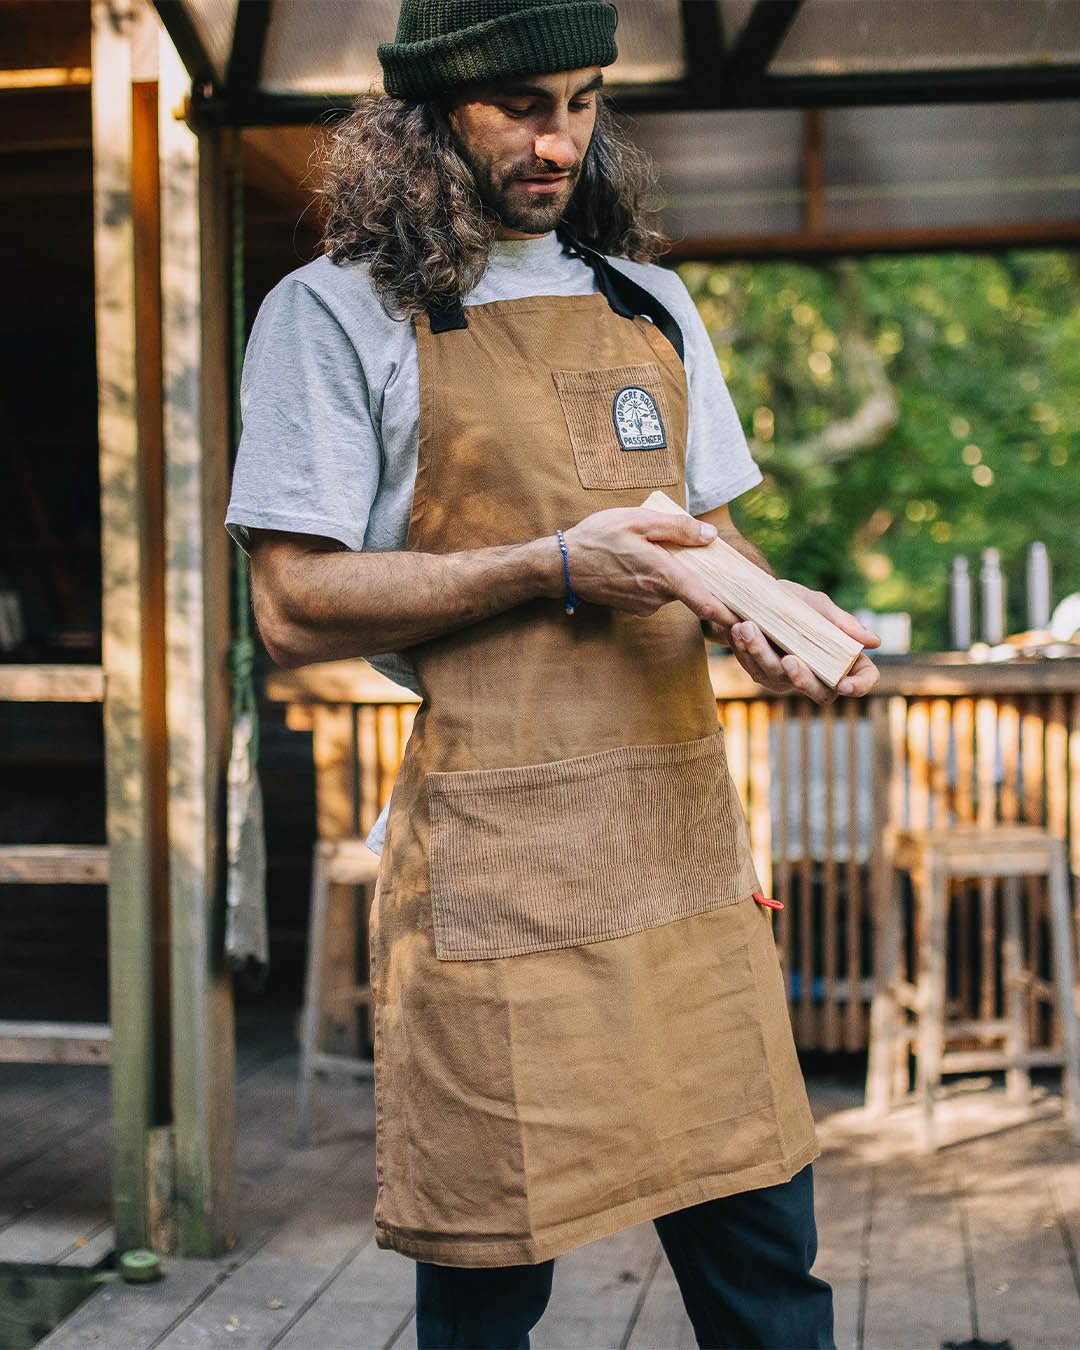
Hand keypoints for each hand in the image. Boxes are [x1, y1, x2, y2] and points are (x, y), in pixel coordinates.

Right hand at [561, 508, 733, 622]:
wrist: (561, 565)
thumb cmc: (598, 538)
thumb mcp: (638, 520)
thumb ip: (677, 528)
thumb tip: (710, 534)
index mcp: (664, 575)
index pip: (707, 601)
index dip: (732, 612)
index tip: (752, 619)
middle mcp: (658, 596)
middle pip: (693, 589)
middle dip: (700, 575)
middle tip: (700, 555)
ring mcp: (646, 605)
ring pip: (674, 590)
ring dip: (674, 574)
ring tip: (655, 551)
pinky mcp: (636, 607)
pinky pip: (658, 593)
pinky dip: (658, 579)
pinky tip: (640, 562)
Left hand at [704, 582, 880, 703]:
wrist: (757, 597)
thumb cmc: (795, 602)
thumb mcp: (817, 605)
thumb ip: (840, 623)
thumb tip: (874, 642)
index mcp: (841, 658)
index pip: (862, 680)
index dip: (859, 686)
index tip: (845, 684)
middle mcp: (818, 675)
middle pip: (821, 694)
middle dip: (803, 679)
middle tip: (789, 659)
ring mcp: (789, 679)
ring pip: (778, 678)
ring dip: (762, 653)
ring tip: (748, 627)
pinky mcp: (762, 674)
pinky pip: (754, 669)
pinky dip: (745, 649)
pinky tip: (739, 630)